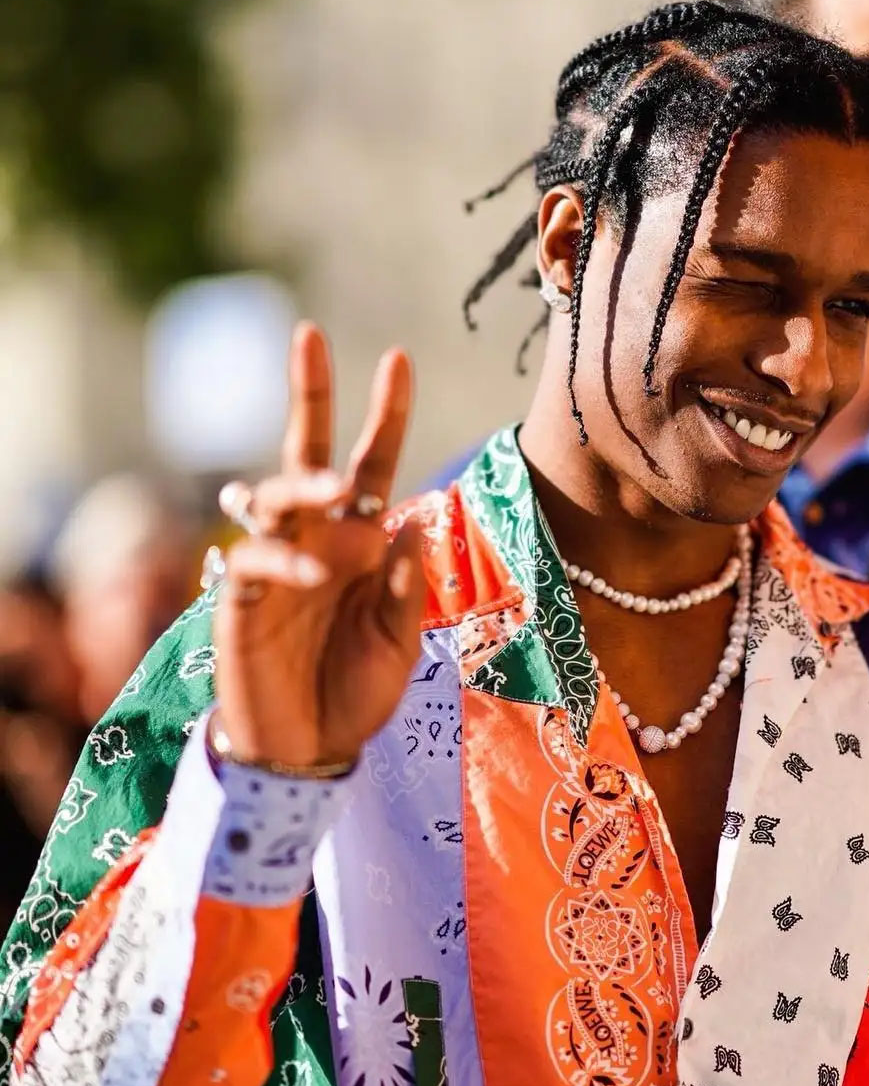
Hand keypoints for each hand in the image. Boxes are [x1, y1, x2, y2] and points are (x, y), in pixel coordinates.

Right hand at [212, 322, 424, 768]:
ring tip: (335, 489)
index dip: (384, 415)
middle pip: (308, 453)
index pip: (373, 465)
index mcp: (361, 541)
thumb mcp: (401, 641)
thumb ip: (406, 586)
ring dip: (302, 485)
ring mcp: (276, 563)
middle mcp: (317, 538)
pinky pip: (255, 562)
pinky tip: (314, 575)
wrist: (308, 750)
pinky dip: (283, 561)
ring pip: (275, 496)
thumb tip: (410, 520)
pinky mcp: (241, 599)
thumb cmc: (356, 690)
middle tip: (309, 336)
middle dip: (308, 395)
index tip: (398, 357)